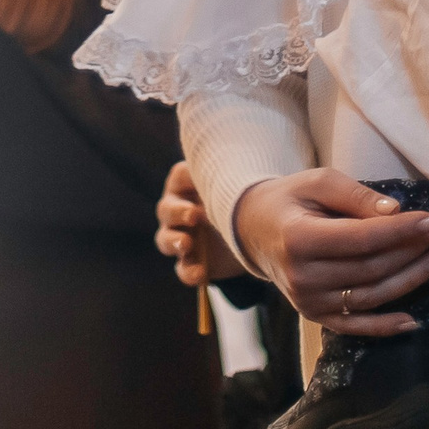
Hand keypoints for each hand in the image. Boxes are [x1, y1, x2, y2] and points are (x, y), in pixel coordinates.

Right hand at [155, 161, 244, 286]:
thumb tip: (263, 153)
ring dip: (173, 241)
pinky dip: (188, 272)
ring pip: (165, 239)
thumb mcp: (243, 185)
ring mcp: (182, 237)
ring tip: (186, 244)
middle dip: (177, 212)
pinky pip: (182, 269)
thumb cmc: (244, 199)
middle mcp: (179, 210)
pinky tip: (200, 274)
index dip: (185, 183)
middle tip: (195, 215)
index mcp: (189, 185)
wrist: (253, 234)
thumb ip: (242, 175)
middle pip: (167, 210)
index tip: (199, 185)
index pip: (178, 179)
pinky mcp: (191, 262)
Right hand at [233, 168, 428, 336]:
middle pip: (371, 268)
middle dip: (411, 250)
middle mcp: (302, 276)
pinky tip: (412, 321)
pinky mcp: (314, 315)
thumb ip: (355, 196)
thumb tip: (395, 213)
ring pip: (371, 296)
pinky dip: (384, 327)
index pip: (362, 239)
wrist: (255, 230)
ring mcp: (308, 301)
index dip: (401, 232)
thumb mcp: (318, 182)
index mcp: (299, 239)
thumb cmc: (290, 200)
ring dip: (409, 281)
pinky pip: (355, 326)